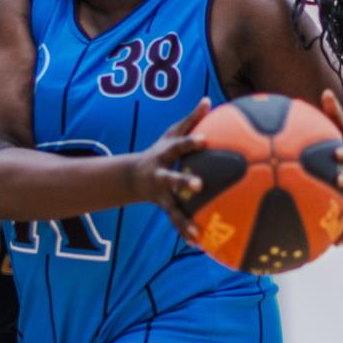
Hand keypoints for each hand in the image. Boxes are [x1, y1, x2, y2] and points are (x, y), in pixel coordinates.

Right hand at [131, 98, 210, 241]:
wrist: (134, 175)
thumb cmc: (161, 150)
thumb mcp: (172, 133)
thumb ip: (191, 119)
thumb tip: (209, 99)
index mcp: (165, 154)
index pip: (178, 145)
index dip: (190, 142)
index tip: (204, 139)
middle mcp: (161, 174)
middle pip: (171, 178)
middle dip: (183, 181)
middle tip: (199, 185)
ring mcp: (161, 193)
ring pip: (172, 207)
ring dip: (183, 219)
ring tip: (196, 231)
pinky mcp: (165, 207)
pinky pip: (176, 221)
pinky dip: (185, 231)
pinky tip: (198, 242)